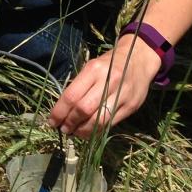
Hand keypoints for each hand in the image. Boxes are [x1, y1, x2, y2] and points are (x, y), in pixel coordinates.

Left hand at [47, 34, 163, 137]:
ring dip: (83, 131)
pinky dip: (97, 131)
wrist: (140, 58)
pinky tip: (90, 131)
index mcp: (94, 70)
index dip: (59, 112)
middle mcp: (109, 81)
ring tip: (75, 132)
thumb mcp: (92, 67)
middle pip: (83, 109)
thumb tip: (63, 110)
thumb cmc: (110, 63)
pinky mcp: (131, 106)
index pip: (72, 95)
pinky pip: (111, 123)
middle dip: (70, 123)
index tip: (52, 121)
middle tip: (64, 129)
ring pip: (98, 120)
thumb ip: (79, 86)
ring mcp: (122, 95)